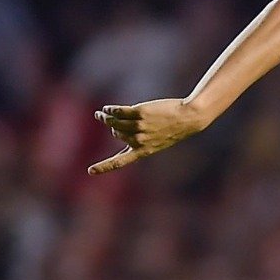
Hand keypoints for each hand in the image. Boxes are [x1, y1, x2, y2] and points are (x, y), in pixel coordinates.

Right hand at [88, 99, 206, 174]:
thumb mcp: (157, 141)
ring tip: (103, 113)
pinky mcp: (140, 112)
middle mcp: (139, 140)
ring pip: (114, 122)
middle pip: (116, 134)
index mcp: (143, 151)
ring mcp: (139, 126)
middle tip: (109, 120)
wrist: (189, 118)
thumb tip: (115, 129)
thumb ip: (139, 140)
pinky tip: (108, 108)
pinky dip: (111, 110)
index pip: (120, 162)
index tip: (90, 171)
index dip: (104, 167)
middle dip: (113, 128)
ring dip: (105, 117)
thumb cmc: (174, 129)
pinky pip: (119, 111)